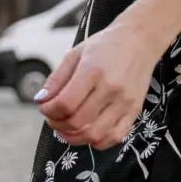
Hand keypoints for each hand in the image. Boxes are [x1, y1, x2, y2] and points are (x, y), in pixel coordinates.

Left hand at [35, 14, 158, 148]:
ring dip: (74, 137)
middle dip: (58, 124)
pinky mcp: (135, 110)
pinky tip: (88, 133)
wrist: (139, 40)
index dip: (49, 111)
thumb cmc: (106, 45)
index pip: (65, 103)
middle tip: (54, 118)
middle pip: (77, 121)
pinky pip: (115, 137)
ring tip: (67, 128)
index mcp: (93, 70)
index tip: (45, 108)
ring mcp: (124, 102)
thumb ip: (56, 78)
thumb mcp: (75, 53)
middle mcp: (111, 88)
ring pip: (94, 135)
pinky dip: (97, 142)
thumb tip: (41, 100)